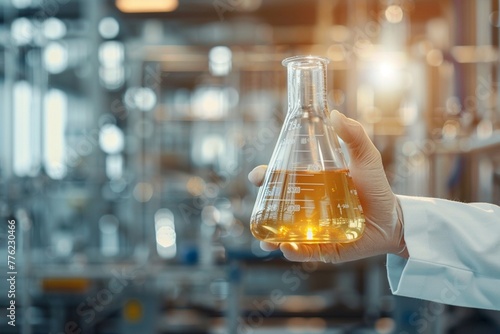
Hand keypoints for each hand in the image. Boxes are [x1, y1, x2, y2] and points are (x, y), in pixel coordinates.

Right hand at [248, 110, 407, 262]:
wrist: (393, 219)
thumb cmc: (376, 188)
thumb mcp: (366, 158)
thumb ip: (354, 135)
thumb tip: (335, 115)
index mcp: (310, 184)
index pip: (280, 180)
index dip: (265, 177)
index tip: (258, 176)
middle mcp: (306, 207)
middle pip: (276, 206)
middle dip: (262, 207)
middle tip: (259, 206)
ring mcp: (312, 229)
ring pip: (284, 233)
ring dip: (271, 236)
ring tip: (267, 239)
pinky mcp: (323, 248)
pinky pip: (304, 252)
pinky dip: (293, 252)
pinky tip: (287, 248)